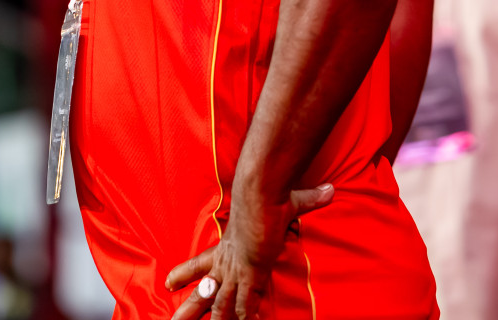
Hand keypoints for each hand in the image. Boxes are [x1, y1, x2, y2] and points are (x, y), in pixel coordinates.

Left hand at [165, 184, 333, 319]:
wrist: (262, 190)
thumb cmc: (268, 194)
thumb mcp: (288, 202)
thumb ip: (309, 199)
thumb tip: (329, 190)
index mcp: (227, 246)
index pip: (200, 263)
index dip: (185, 273)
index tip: (168, 282)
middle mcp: (228, 262)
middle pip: (202, 292)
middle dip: (188, 309)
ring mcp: (238, 270)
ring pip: (220, 305)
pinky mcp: (251, 273)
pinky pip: (247, 305)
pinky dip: (248, 316)